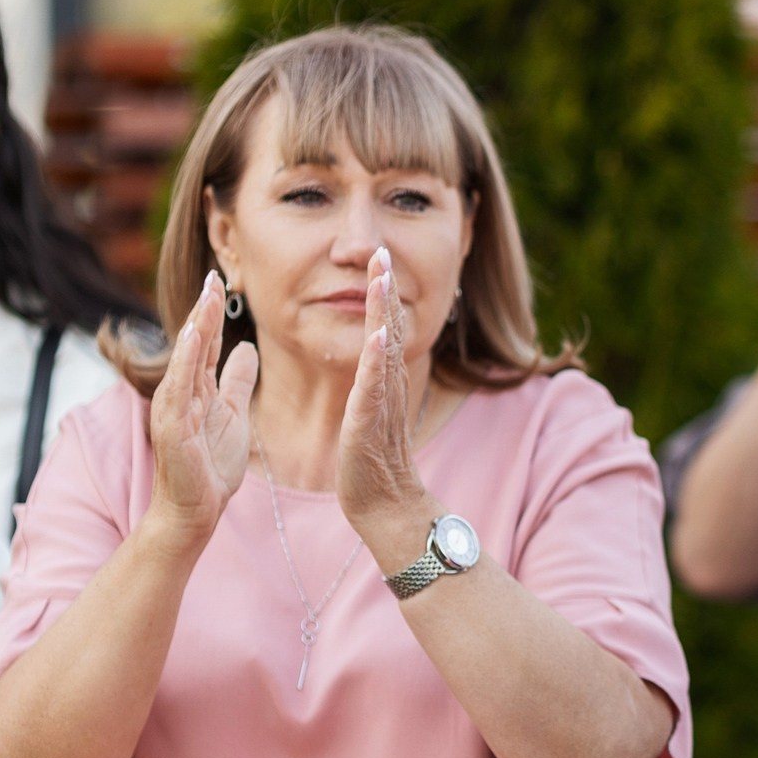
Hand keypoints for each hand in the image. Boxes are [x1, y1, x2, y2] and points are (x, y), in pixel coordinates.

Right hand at [148, 272, 257, 546]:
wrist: (196, 510)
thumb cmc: (211, 467)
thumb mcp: (234, 415)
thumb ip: (237, 381)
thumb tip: (247, 348)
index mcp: (197, 388)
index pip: (206, 343)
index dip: (214, 314)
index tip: (221, 282)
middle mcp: (181, 392)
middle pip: (194, 344)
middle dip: (204, 310)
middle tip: (214, 276)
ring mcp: (174, 407)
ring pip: (186, 359)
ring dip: (197, 327)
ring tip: (207, 297)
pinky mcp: (173, 426)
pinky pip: (180, 387)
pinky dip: (187, 360)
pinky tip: (195, 336)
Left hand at [336, 247, 434, 557]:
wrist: (386, 506)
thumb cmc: (373, 463)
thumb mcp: (371, 411)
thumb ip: (373, 381)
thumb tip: (373, 352)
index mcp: (384, 381)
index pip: (384, 327)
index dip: (382, 292)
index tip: (378, 256)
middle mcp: (388, 386)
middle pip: (388, 328)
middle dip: (385, 288)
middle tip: (382, 250)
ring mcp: (381, 404)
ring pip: (383, 351)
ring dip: (382, 314)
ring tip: (380, 280)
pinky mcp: (369, 426)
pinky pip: (373, 390)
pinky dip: (376, 363)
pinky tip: (377, 339)